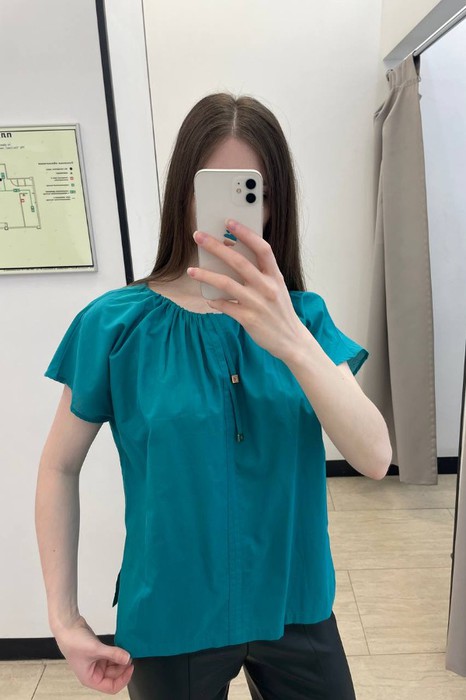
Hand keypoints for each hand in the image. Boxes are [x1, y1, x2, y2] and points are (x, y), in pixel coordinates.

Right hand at [53, 614, 133, 694]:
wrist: (68, 626)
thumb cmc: (73, 642)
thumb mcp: (96, 649)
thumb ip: (113, 654)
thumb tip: (127, 659)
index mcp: (90, 678)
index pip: (111, 687)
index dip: (123, 679)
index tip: (130, 668)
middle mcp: (94, 673)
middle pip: (114, 676)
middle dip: (123, 667)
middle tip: (130, 656)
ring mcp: (96, 662)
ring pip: (113, 666)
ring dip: (120, 660)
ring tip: (126, 650)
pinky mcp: (98, 653)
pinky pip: (111, 657)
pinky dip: (117, 653)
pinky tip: (121, 647)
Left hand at [188, 219, 305, 360]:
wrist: (291, 340)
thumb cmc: (279, 311)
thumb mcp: (276, 288)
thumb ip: (260, 274)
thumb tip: (232, 258)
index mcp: (275, 276)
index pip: (262, 248)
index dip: (246, 233)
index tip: (229, 222)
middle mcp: (267, 287)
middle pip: (239, 261)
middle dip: (216, 247)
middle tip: (198, 236)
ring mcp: (257, 303)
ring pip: (227, 283)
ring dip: (206, 275)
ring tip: (191, 271)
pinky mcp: (249, 319)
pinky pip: (225, 306)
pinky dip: (215, 301)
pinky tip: (208, 298)